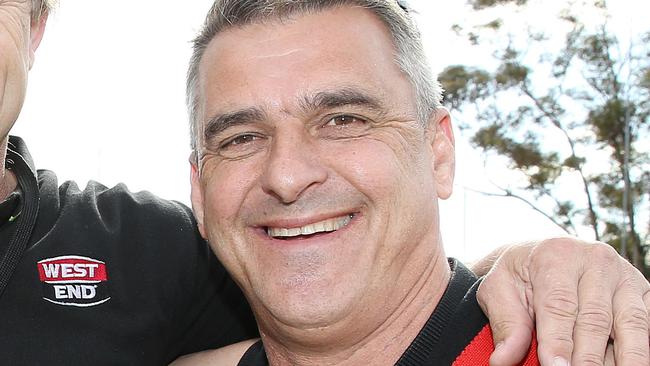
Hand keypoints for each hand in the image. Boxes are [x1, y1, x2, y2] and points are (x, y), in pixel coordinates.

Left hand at [474, 237, 649, 365]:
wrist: (540, 255)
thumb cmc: (519, 275)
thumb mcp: (499, 290)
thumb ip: (506, 323)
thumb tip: (503, 359)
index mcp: (557, 255)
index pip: (559, 305)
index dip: (558, 341)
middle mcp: (596, 260)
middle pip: (596, 318)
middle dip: (588, 356)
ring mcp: (624, 275)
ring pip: (631, 323)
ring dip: (625, 358)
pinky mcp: (642, 291)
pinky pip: (647, 324)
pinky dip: (640, 350)